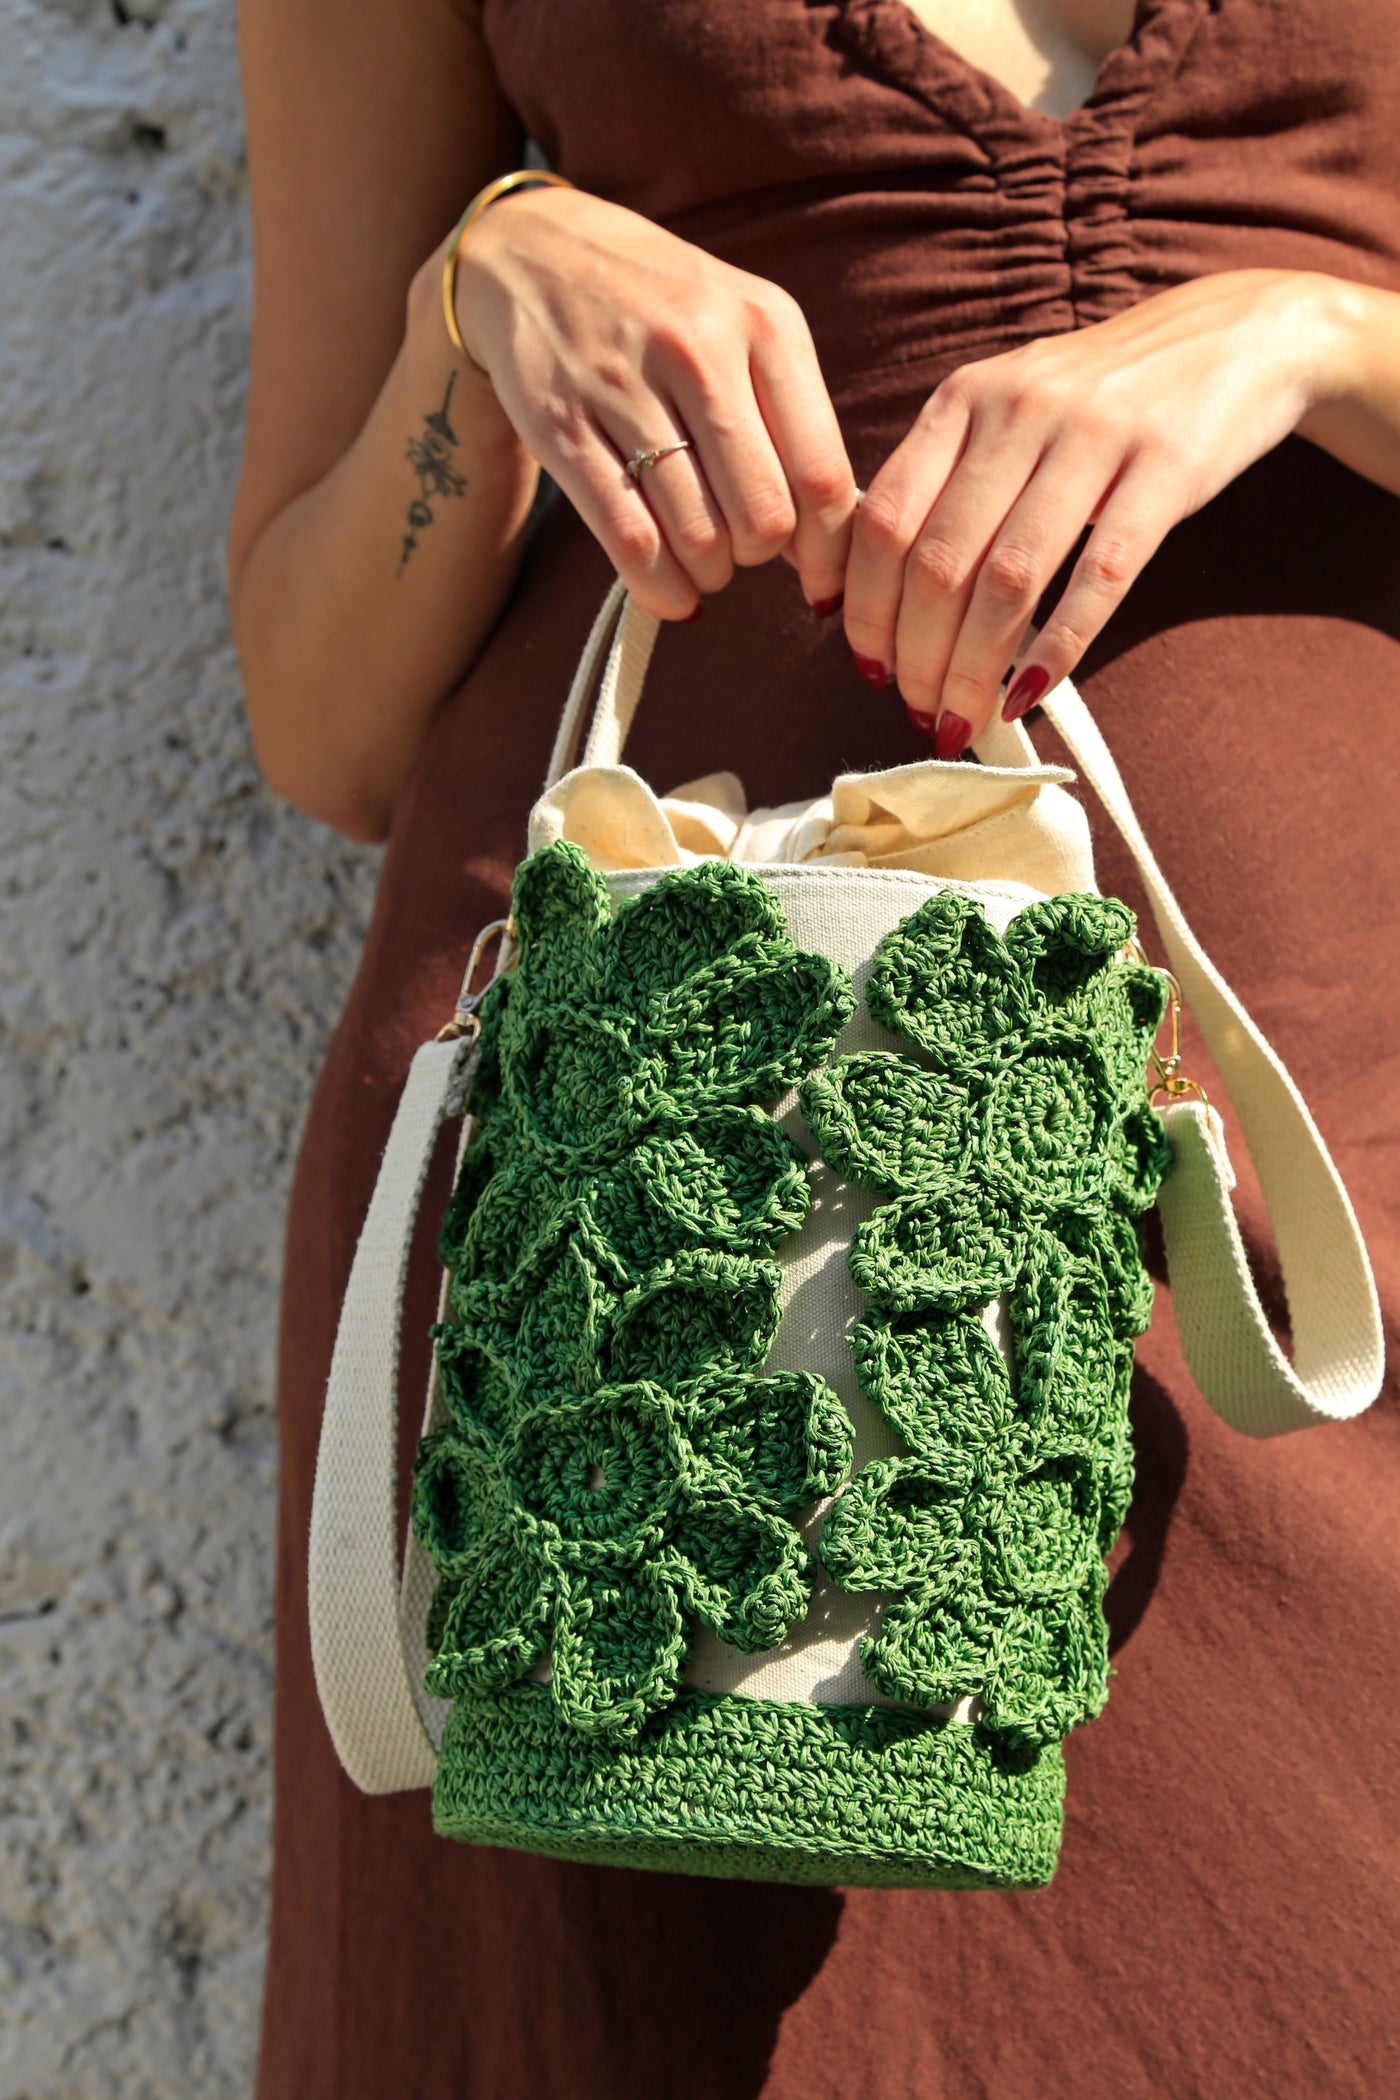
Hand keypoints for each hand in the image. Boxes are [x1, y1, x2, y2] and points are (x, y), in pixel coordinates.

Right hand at [454, 186, 856, 620]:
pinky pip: (629, 538)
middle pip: (763, 517)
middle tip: (739, 549)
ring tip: (699, 562)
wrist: (538, 248)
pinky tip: (668, 592)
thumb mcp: (743, 330)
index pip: (822, 474)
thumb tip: (829, 543)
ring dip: (707, 574)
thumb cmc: (663, 308)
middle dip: (757, 558)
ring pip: (697, 536)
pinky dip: (658, 587)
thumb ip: (791, 422)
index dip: (828, 551)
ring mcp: (624, 385)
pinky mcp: (561, 424)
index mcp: (765, 325)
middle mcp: (699, 349)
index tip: (819, 583)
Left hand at [843, 270, 1356, 752]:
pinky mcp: (1164, 469)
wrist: (1235, 338)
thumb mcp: (1009, 409)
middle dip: (917, 657)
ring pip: (1008, 581)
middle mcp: (1018, 410)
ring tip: (963, 720)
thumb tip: (879, 593)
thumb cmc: (1102, 397)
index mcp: (965, 398)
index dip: (866, 607)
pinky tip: (1029, 694)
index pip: (884, 519)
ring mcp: (1094, 436)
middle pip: (938, 562)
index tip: (867, 667)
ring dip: (974, 668)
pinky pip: (1099, 577)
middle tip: (920, 711)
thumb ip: (947, 480)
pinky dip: (1057, 649)